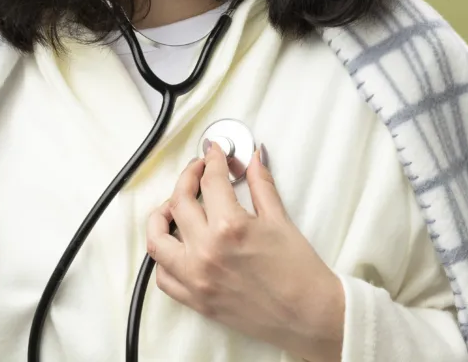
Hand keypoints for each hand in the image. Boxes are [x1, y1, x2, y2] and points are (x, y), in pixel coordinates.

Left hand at [146, 144, 344, 361]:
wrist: (309, 315)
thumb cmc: (299, 272)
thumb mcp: (280, 219)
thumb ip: (261, 184)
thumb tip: (253, 158)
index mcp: (230, 227)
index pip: (211, 180)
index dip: (213, 159)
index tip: (214, 153)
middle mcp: (207, 251)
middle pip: (179, 201)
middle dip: (187, 177)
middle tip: (198, 170)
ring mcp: (197, 278)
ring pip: (157, 239)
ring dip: (161, 216)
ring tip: (174, 206)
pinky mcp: (196, 300)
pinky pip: (163, 276)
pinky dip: (164, 257)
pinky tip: (176, 245)